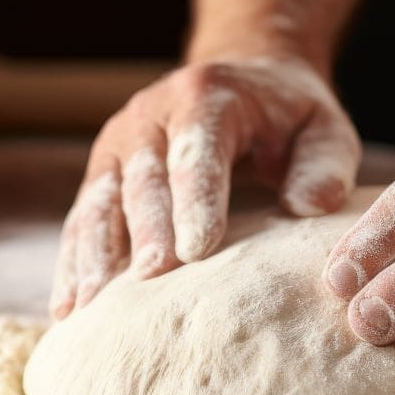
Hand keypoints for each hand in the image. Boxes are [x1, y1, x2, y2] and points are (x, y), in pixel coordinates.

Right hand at [52, 54, 359, 317]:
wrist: (241, 83)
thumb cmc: (288, 119)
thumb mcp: (324, 129)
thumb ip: (324, 165)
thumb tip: (306, 208)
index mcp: (205, 95)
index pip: (197, 150)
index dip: (195, 199)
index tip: (197, 249)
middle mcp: (150, 115)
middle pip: (143, 178)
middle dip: (146, 231)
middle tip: (151, 281)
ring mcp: (118, 145)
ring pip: (100, 202)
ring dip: (95, 255)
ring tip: (93, 308)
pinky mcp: (102, 175)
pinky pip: (81, 221)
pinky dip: (73, 264)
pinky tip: (69, 310)